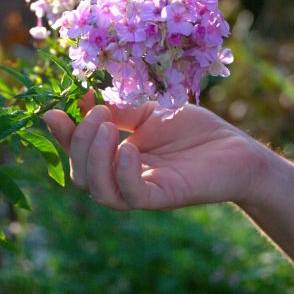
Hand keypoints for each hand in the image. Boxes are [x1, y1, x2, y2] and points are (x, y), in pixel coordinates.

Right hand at [43, 94, 269, 210]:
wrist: (238, 150)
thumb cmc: (195, 131)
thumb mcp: (150, 111)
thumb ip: (118, 109)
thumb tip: (80, 96)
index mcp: (117, 158)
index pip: (79, 153)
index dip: (64, 136)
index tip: (55, 113)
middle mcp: (124, 178)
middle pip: (82, 175)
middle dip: (79, 143)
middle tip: (97, 114)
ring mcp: (144, 190)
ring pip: (100, 191)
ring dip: (94, 159)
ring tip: (107, 127)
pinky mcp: (165, 197)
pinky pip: (133, 195)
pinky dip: (123, 172)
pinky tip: (130, 148)